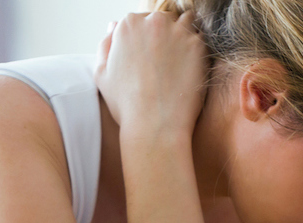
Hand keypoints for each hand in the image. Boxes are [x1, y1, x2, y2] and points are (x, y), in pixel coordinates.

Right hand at [94, 11, 208, 140]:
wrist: (154, 124)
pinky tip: (190, 69)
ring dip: (183, 36)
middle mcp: (152, 21)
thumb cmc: (126, 104)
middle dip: (166, 34)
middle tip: (166, 61)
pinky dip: (197, 50)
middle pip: (164, 18)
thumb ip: (105, 45)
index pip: (142, 19)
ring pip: (185, 22)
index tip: (151, 56)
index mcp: (128, 25)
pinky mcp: (197, 45)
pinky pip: (201, 39)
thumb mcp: (101, 74)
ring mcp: (177, 31)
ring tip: (180, 61)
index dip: (147, 37)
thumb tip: (114, 26)